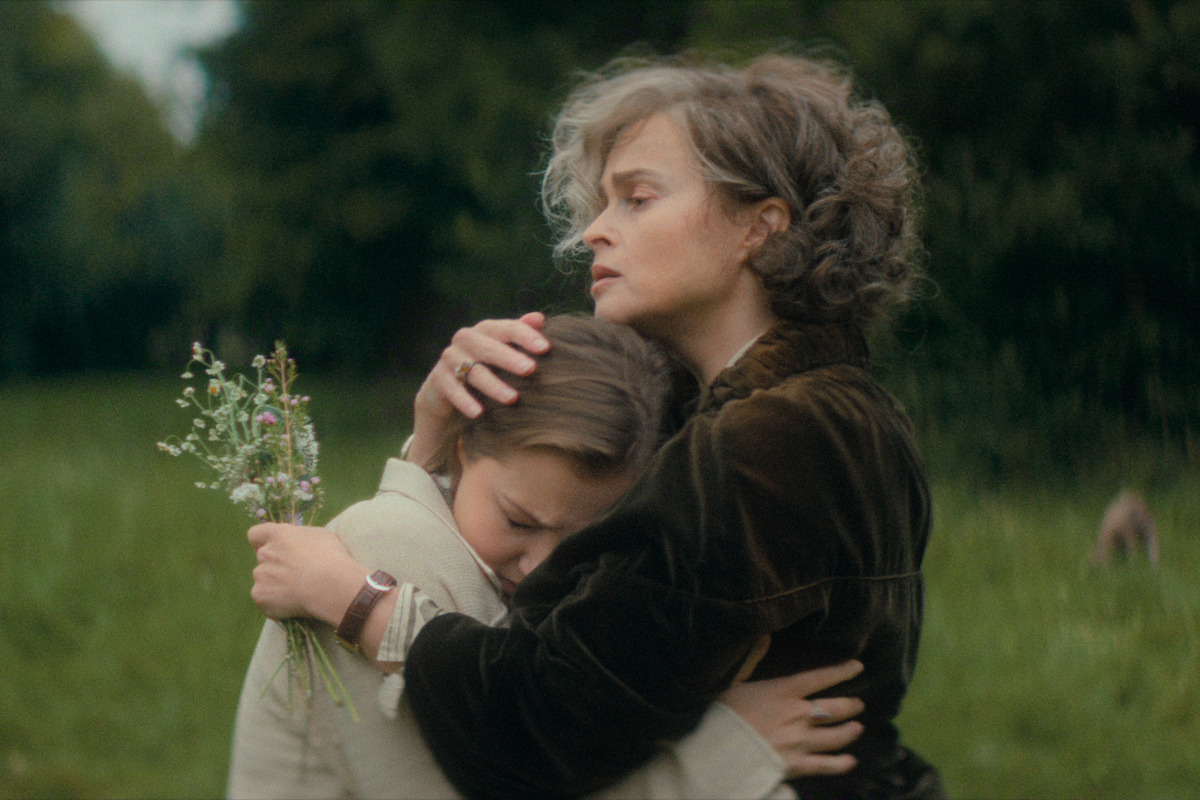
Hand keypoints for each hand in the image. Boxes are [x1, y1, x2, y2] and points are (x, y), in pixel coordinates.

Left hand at [248, 523, 364, 624]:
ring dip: (275, 584)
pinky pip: (265, 599)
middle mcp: (264, 553)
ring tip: (298, 592)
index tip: (275, 550)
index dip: (262, 543)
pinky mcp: (260, 595)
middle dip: (275, 565)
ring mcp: (260, 575)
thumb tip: (296, 545)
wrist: (331, 586)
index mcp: (277, 534)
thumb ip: (300, 538)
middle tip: (295, 575)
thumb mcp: (320, 536)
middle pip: (263, 559)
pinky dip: (275, 603)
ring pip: (263, 580)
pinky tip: (293, 604)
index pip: (255, 534)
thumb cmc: (331, 558)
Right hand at [407, 312, 548, 466]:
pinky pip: (452, 389)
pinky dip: (465, 401)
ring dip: (493, 385)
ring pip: (472, 370)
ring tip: (513, 399)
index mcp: (486, 330)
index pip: (507, 328)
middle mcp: (466, 339)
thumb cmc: (485, 366)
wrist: (446, 389)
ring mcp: (450, 358)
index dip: (526, 336)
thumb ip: (520, 335)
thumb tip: (540, 317)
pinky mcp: (438, 379)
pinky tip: (479, 413)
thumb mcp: (503, 351)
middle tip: (531, 369)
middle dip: (510, 358)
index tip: (546, 348)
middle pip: (488, 347)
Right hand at [719, 659, 865, 778]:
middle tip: (859, 704)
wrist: (718, 752)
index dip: (841, 671)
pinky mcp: (797, 765)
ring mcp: (799, 741)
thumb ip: (752, 659)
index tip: (858, 667)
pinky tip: (850, 761)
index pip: (819, 678)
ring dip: (850, 731)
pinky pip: (826, 765)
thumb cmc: (723, 714)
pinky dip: (841, 763)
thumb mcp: (734, 681)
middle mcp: (797, 715)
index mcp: (783, 692)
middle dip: (850, 705)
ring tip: (858, 727)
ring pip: (836, 736)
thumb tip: (763, 636)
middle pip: (834, 708)